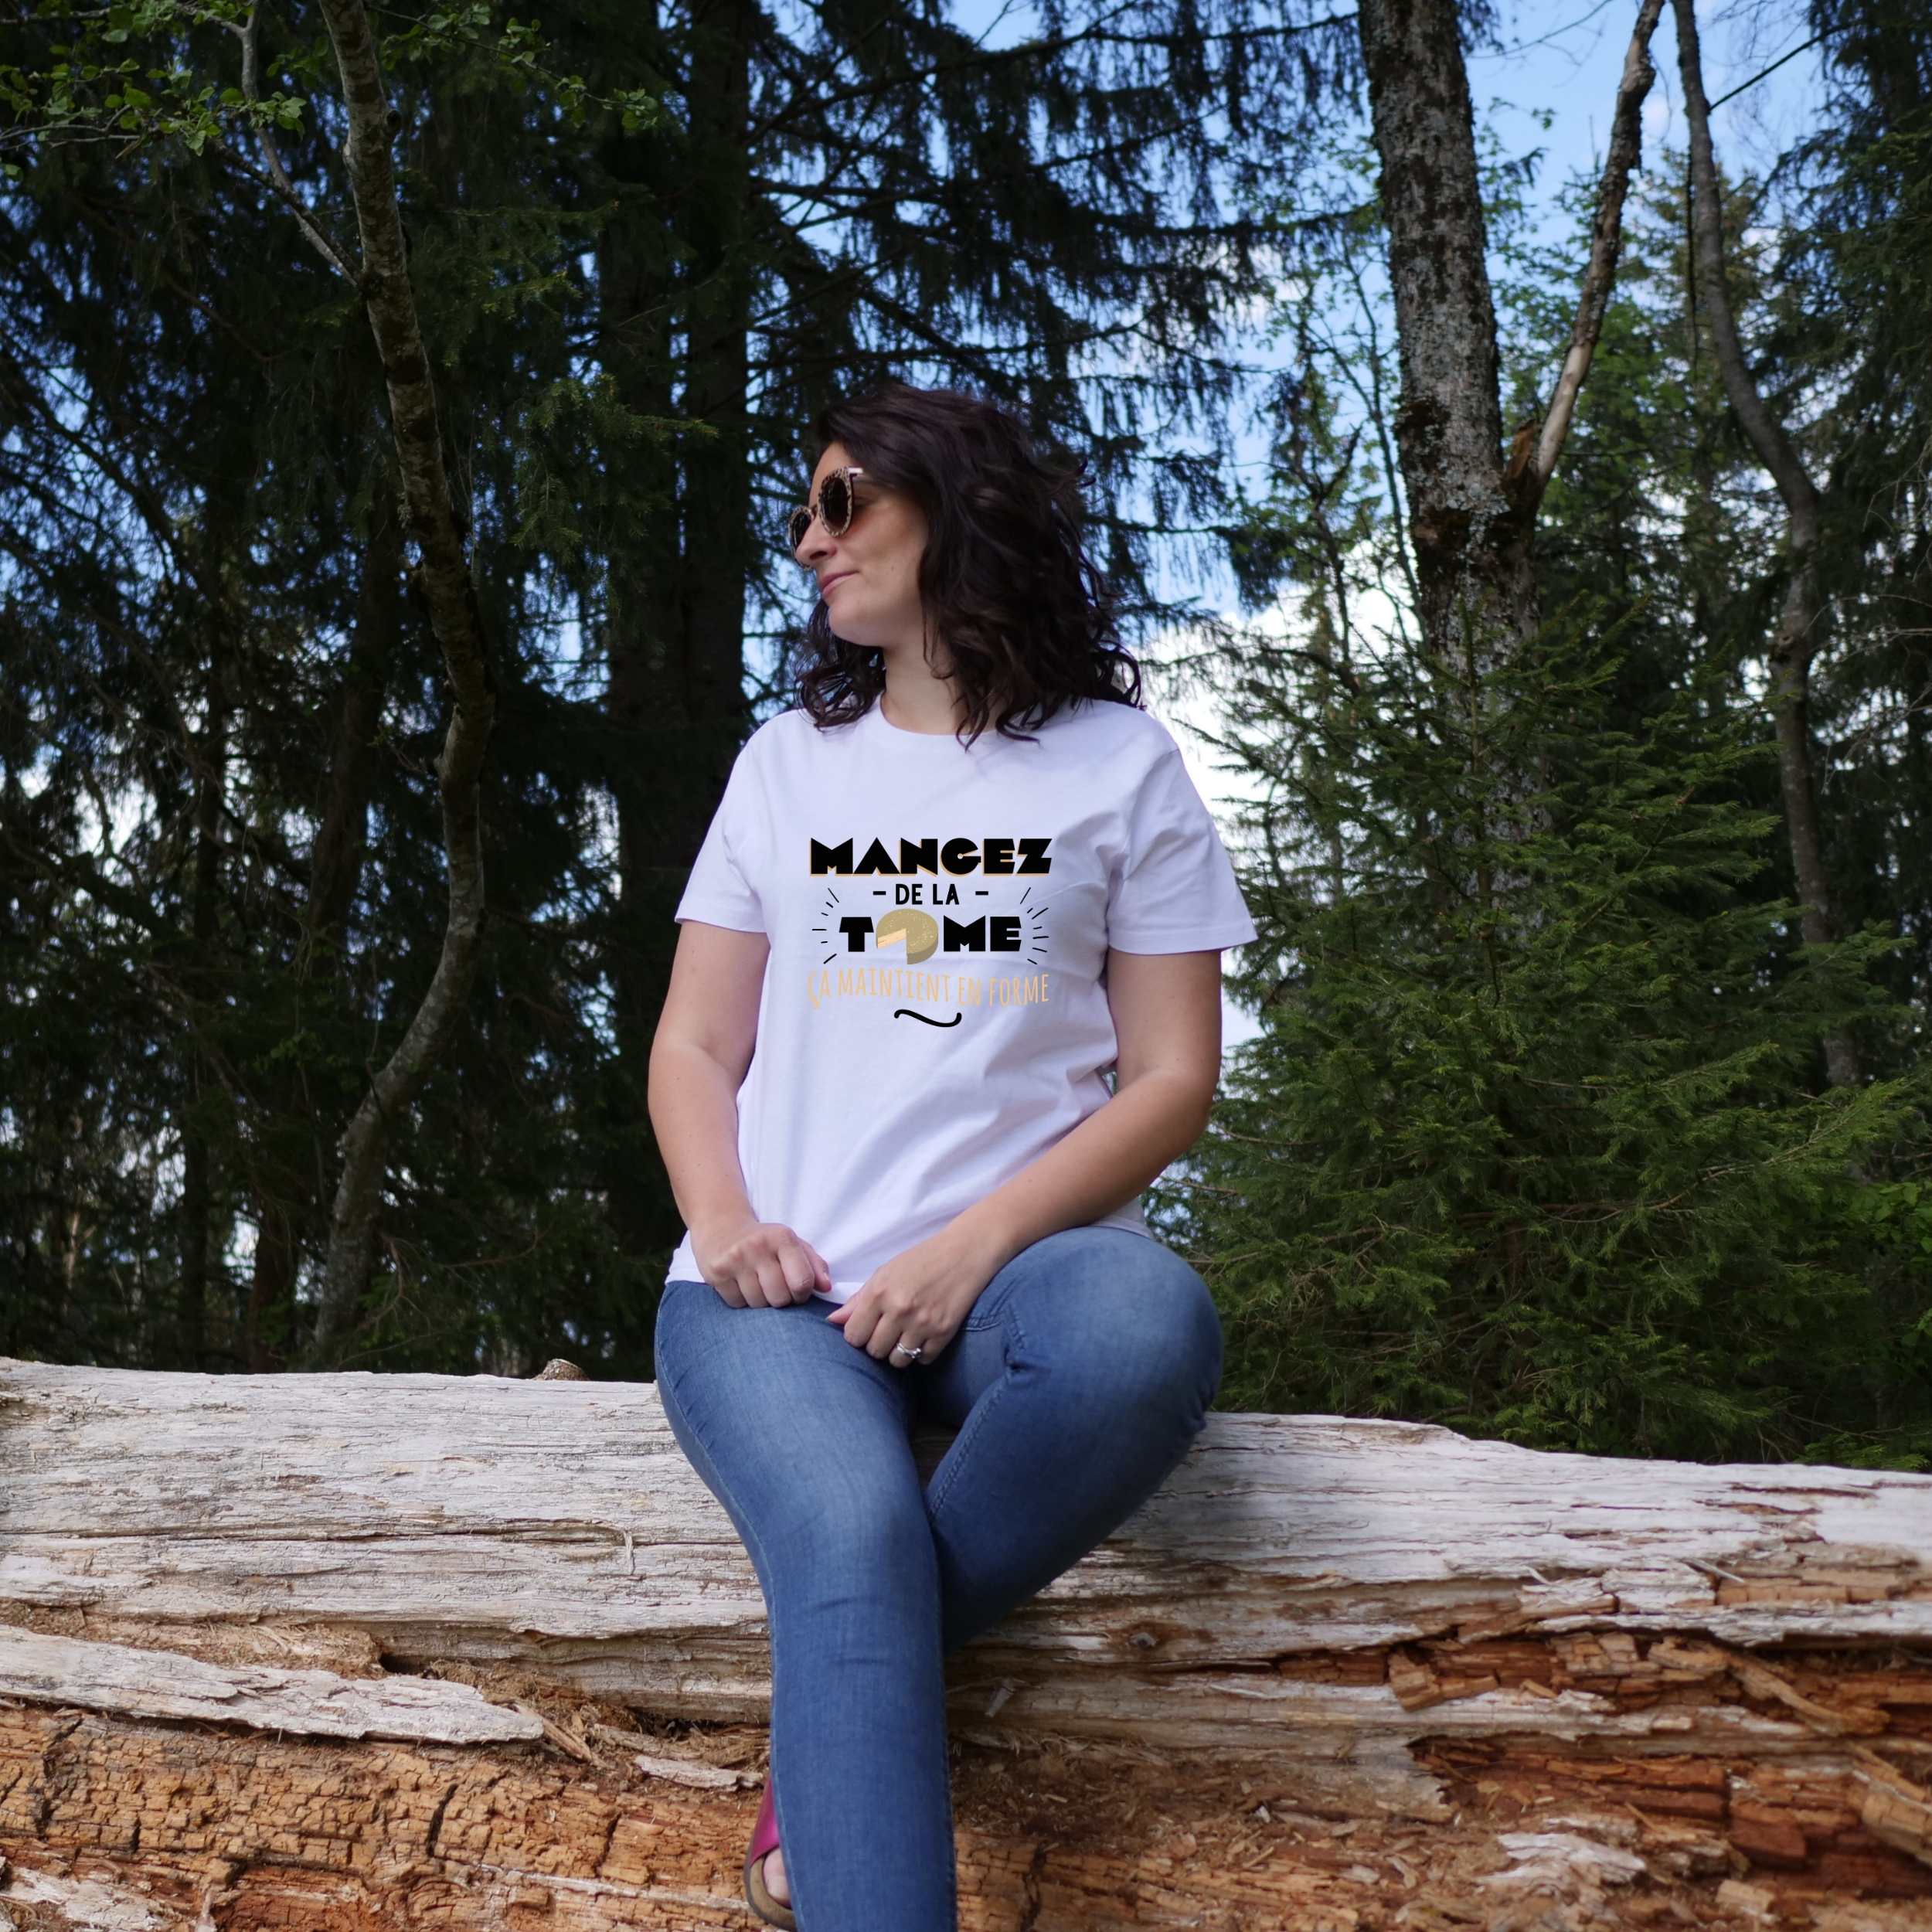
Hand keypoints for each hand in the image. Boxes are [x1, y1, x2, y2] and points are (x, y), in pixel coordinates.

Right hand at [691, 1216, 830, 1308]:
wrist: (722, 1227)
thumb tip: (826, 1288)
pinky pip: (737, 1304)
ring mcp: (735, 1259)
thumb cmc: (765, 1241)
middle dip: (781, 1300)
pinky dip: (742, 1301)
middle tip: (775, 1288)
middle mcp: (758, 1246)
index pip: (802, 1282)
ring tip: (757, 1284)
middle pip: (780, 1298)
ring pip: (758, 1304)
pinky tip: (741, 1285)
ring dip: (761, 1302)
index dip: (803, 1295)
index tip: (797, 1292)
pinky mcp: (716, 1272)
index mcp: (782, 1237)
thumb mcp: (793, 1244)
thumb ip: (815, 1265)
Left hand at [828, 1224, 997, 1366]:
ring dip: (899, 1352)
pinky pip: (923, 1359)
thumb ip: (858, 1300)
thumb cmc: (921, 1260)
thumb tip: (833, 1322)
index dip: (857, 1335)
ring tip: (905, 1335)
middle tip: (888, 1330)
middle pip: (874, 1351)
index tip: (866, 1329)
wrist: (964, 1253)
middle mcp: (899, 1309)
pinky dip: (922, 1352)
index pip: (853, 1335)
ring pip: (897, 1360)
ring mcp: (923, 1323)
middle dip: (878, 1344)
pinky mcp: (944, 1332)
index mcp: (879, 1292)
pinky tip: (924, 1335)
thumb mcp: (885, 1273)